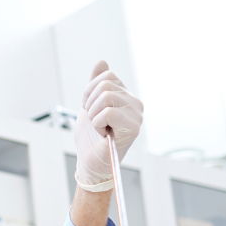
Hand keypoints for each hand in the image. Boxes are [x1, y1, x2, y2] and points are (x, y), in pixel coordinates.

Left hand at [73, 61, 143, 191]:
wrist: (91, 163)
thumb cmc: (91, 138)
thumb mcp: (89, 105)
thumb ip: (95, 84)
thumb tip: (102, 61)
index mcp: (126, 96)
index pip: (107, 75)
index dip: (90, 92)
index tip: (91, 110)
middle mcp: (135, 103)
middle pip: (106, 84)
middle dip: (90, 103)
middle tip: (95, 122)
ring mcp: (136, 115)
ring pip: (106, 96)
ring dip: (94, 115)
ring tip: (100, 128)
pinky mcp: (133, 128)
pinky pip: (108, 112)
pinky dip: (98, 124)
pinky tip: (103, 134)